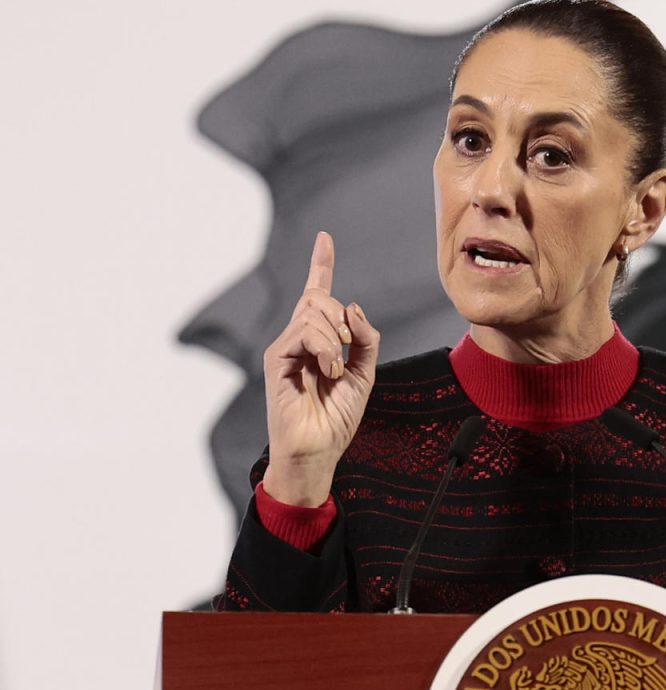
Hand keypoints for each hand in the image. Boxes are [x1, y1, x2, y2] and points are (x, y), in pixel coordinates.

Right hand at [261, 231, 379, 505]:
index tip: (325, 239)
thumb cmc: (337, 417)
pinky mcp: (276, 358)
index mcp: (320, 340)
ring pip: (314, 312)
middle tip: (350, 347)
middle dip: (343, 316)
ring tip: (336, 369)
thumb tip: (353, 306)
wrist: (318, 449)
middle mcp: (300, 339)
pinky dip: (326, 349)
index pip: (318, 294)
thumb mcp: (365, 374)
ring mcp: (286, 347)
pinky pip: (305, 331)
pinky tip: (328, 371)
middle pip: (320, 298)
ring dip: (336, 337)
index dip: (321, 265)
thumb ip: (365, 339)